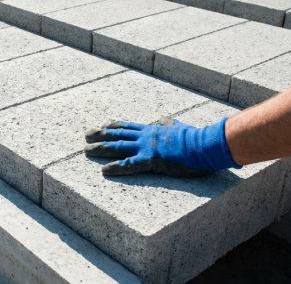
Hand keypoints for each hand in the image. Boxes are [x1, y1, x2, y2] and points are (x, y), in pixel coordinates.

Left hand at [84, 118, 239, 176]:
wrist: (204, 145)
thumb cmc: (196, 138)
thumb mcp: (179, 126)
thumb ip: (170, 124)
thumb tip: (166, 120)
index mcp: (152, 130)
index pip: (128, 126)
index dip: (113, 126)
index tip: (101, 125)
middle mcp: (145, 136)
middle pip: (117, 134)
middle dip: (100, 135)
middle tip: (86, 135)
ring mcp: (146, 147)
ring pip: (118, 147)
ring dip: (100, 149)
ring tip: (86, 151)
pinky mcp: (151, 160)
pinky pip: (129, 165)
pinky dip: (116, 168)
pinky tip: (104, 170)